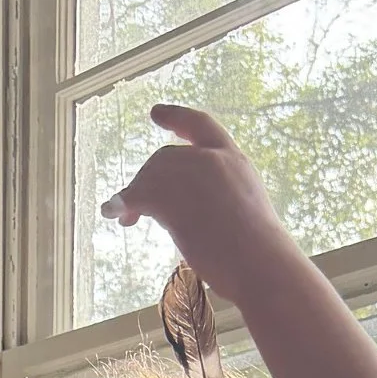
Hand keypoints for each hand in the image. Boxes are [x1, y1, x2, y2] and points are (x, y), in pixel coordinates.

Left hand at [102, 107, 291, 307]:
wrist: (259, 264)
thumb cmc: (259, 253)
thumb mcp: (246, 209)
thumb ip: (222, 198)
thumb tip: (196, 215)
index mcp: (234, 160)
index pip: (202, 126)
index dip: (176, 118)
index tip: (156, 113)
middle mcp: (213, 160)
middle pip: (166, 157)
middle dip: (147, 177)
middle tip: (134, 204)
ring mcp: (193, 177)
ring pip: (150, 175)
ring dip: (133, 195)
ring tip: (125, 217)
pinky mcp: (174, 199)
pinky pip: (138, 195)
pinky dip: (123, 204)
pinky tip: (116, 215)